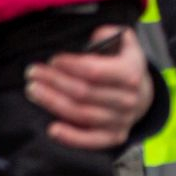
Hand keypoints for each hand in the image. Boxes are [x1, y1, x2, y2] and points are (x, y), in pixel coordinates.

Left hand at [27, 26, 153, 149]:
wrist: (142, 96)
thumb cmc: (124, 65)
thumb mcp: (125, 42)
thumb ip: (112, 34)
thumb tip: (96, 37)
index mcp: (131, 73)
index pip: (95, 71)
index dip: (71, 66)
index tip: (53, 60)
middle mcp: (128, 99)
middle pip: (84, 92)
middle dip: (54, 82)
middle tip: (33, 73)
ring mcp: (121, 120)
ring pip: (82, 114)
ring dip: (53, 103)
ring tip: (33, 90)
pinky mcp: (114, 137)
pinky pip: (91, 141)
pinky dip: (71, 137)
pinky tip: (52, 129)